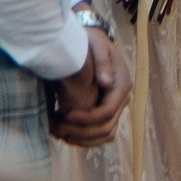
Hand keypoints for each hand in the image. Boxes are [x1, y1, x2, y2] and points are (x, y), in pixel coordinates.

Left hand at [51, 18, 131, 147]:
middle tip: (59, 127)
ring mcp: (115, 106)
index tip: (66, 116)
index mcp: (122, 84)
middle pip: (106, 128)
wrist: (91, 41)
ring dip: (83, 139)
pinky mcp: (107, 111)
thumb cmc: (92, 42)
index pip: (107, 112)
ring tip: (61, 133)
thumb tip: (106, 82)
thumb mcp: (97, 45)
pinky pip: (100, 133)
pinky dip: (85, 138)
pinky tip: (67, 133)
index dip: (87, 119)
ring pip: (105, 134)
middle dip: (82, 132)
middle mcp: (121, 98)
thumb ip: (102, 62)